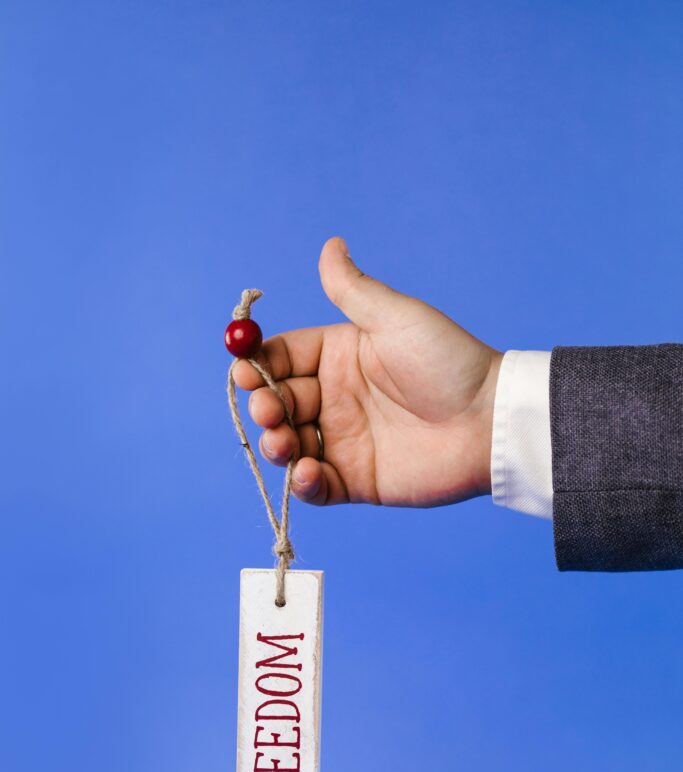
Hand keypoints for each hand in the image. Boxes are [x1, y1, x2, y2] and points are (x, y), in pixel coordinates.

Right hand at [232, 237, 502, 506]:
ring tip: (284, 443)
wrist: (489, 422)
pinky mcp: (357, 481)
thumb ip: (353, 291)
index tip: (243, 368)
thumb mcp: (396, 318)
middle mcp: (336, 399)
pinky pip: (316, 486)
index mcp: (340, 356)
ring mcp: (344, 442)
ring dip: (275, 445)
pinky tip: (306, 473)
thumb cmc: (448, 363)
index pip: (282, 358)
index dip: (257, 363)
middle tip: (269, 411)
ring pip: (288, 446)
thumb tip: (331, 244)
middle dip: (263, 406)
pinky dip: (302, 484)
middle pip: (278, 402)